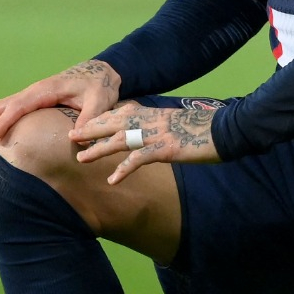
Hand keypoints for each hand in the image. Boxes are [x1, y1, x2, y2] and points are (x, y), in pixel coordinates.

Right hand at [0, 60, 121, 145]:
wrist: (102, 71)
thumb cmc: (101, 86)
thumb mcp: (100, 101)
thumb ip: (90, 117)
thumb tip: (76, 138)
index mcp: (46, 90)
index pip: (19, 107)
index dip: (4, 122)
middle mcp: (34, 91)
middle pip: (2, 106)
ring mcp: (32, 95)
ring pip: (2, 107)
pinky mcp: (34, 101)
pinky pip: (10, 110)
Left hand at [72, 99, 221, 183]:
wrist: (223, 129)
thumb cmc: (200, 128)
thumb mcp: (173, 123)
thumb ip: (156, 126)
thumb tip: (144, 135)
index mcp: (151, 112)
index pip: (118, 113)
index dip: (99, 119)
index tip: (82, 125)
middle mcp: (149, 120)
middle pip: (112, 123)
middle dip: (90, 130)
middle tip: (71, 137)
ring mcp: (155, 134)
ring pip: (119, 140)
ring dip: (98, 149)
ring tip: (81, 158)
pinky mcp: (165, 148)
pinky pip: (139, 159)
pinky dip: (124, 169)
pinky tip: (112, 180)